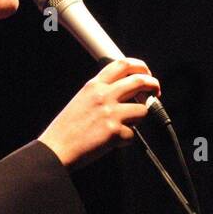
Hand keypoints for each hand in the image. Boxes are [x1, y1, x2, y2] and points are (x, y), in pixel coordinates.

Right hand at [38, 58, 160, 169]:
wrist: (56, 149)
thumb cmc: (66, 129)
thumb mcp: (81, 100)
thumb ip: (101, 92)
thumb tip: (125, 92)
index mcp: (94, 85)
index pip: (122, 64)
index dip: (140, 66)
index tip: (146, 73)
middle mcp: (103, 95)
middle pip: (140, 81)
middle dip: (153, 85)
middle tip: (156, 92)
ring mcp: (110, 112)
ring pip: (143, 109)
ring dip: (139, 118)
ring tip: (126, 125)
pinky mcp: (114, 131)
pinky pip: (133, 134)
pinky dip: (126, 140)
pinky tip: (113, 141)